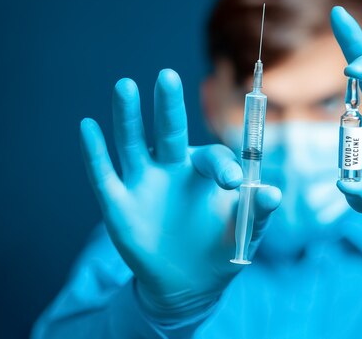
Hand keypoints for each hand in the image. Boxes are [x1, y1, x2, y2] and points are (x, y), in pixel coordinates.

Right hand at [79, 69, 279, 319]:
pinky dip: (95, 152)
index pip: (211, 156)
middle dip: (169, 106)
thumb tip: (274, 192)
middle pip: (169, 131)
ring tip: (126, 86)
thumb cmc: (220, 249)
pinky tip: (87, 126)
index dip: (221, 165)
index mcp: (204, 171)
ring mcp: (144, 183)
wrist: (187, 284)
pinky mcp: (119, 204)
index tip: (231, 182)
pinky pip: (104, 175)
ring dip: (128, 116)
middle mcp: (172, 168)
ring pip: (133, 143)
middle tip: (168, 77)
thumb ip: (257, 211)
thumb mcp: (244, 232)